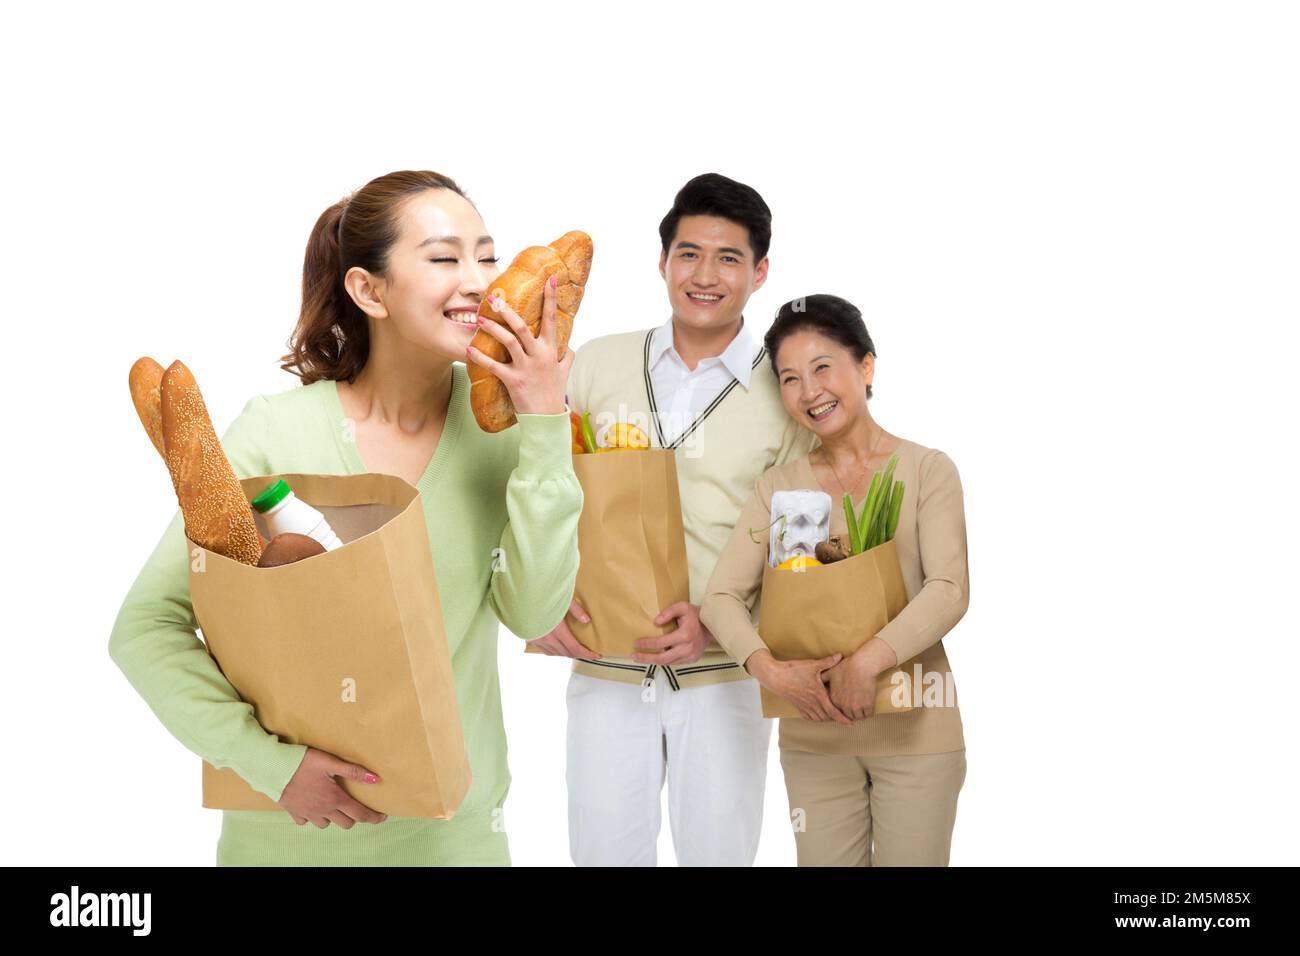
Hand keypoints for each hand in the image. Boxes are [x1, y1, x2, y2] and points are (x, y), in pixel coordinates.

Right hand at [277, 747, 387, 828]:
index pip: (360, 814)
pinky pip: (307, 822)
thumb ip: (353, 771)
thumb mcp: (330, 762)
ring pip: (326, 824)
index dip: (373, 817)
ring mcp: (308, 813)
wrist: (272, 768)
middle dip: (354, 817)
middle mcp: (323, 810)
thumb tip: (376, 779)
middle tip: (356, 806)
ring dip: (333, 818)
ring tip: (335, 805)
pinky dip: (313, 817)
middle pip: (346, 823)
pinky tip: (314, 806)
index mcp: (334, 798)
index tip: (382, 817)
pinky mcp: (294, 812)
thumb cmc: (302, 762)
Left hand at [466, 274, 570, 414]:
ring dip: (493, 329)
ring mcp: (526, 368)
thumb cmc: (554, 392)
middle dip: (508, 311)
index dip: (551, 298)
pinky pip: (494, 366)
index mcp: (551, 350)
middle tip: (494, 298)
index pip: (552, 319)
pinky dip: (480, 358)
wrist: (547, 418)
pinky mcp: (514, 380)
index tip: (549, 279)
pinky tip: (468, 351)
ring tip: (479, 320)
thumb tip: (570, 347)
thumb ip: (568, 356)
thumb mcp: (565, 372)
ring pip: (509, 342)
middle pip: (523, 328)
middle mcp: (539, 356)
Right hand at [527, 598, 599, 657]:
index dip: (587, 654)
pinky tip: (560, 649)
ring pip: (556, 654)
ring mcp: (538, 640)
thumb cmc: (542, 596)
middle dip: (580, 655)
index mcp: (557, 630)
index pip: (575, 648)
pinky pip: (546, 651)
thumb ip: (576, 610)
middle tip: (589, 653)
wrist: (521, 598)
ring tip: (577, 651)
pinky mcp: (531, 639)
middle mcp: (547, 639)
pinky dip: (556, 652)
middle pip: (567, 653)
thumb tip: (587, 620)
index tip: (596, 655)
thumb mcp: (563, 600)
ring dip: (568, 654)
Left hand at [631, 602, 710, 666]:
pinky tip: (655, 657)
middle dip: (646, 658)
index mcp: (684, 635)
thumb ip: (668, 612)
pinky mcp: (692, 660)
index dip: (647, 644)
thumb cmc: (695, 615)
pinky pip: (674, 663)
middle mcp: (687, 648)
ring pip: (667, 663)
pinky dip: (664, 661)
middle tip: (634, 656)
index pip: (661, 642)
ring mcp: (690, 656)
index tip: (636, 643)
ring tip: (641, 657)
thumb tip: (656, 622)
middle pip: (662, 658)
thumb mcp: (682, 607)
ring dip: (653, 661)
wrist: (711, 625)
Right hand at [745, 649, 851, 724]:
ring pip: (819, 718)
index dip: (843, 719)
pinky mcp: (797, 706)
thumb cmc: (793, 671)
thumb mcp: (812, 665)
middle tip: (846, 718)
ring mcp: (804, 706)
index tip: (851, 723)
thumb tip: (840, 655)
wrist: (775, 677)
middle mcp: (812, 704)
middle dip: (837, 719)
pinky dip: (816, 718)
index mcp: (818, 696)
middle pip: (827, 717)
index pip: (833, 712)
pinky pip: (809, 717)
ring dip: (827, 719)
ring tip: (834, 716)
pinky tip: (819, 715)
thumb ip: (827, 662)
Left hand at [825, 653, 880, 720]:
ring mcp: (856, 706)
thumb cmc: (847, 666)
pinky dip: (869, 712)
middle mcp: (844, 705)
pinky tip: (869, 706)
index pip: (838, 711)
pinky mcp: (867, 705)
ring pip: (859, 717)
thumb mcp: (831, 672)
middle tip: (856, 709)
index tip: (847, 706)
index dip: (843, 709)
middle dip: (852, 713)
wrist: (862, 665)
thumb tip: (816, 680)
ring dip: (861, 714)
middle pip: (848, 716)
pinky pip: (868, 714)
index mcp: (835, 699)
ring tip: (863, 708)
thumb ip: (823, 678)